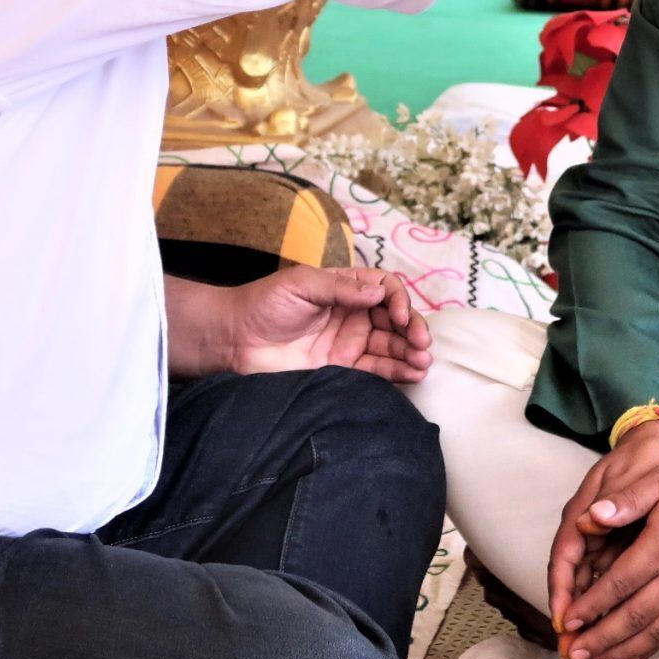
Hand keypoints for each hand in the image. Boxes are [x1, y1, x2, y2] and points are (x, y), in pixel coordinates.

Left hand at [227, 265, 432, 381]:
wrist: (235, 340)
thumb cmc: (264, 303)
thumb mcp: (301, 284)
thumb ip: (340, 288)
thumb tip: (379, 293)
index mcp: (346, 288)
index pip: (385, 289)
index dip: (398, 300)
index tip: (398, 316)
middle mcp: (353, 314)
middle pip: (394, 319)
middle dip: (412, 329)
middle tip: (421, 343)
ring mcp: (349, 343)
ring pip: (390, 346)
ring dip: (411, 352)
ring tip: (423, 362)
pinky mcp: (342, 370)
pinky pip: (376, 370)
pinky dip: (397, 371)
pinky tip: (412, 373)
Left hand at [552, 432, 658, 658]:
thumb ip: (626, 499)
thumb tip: (590, 516)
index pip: (619, 583)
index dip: (591, 605)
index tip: (568, 619)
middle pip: (634, 616)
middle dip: (601, 638)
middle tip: (573, 653)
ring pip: (654, 631)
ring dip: (623, 651)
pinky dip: (651, 647)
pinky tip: (631, 655)